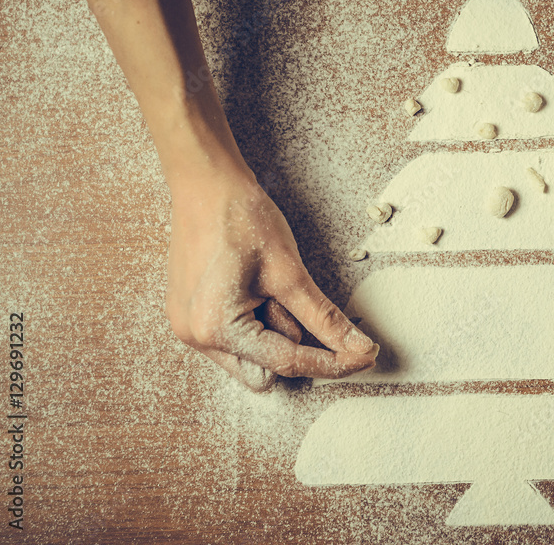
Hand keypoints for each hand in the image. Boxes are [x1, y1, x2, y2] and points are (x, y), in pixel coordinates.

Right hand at [165, 174, 377, 390]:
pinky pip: (236, 336)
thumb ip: (324, 317)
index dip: (332, 362)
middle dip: (289, 340)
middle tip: (287, 294)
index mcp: (216, 328)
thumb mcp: (290, 272)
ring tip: (267, 283)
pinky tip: (257, 285)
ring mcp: (190, 327)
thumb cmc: (240, 219)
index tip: (364, 359)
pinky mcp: (192, 315)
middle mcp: (196, 336)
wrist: (206, 184)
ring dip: (272, 327)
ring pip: (253, 354)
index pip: (287, 362)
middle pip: (266, 370)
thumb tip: (357, 347)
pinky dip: (256, 318)